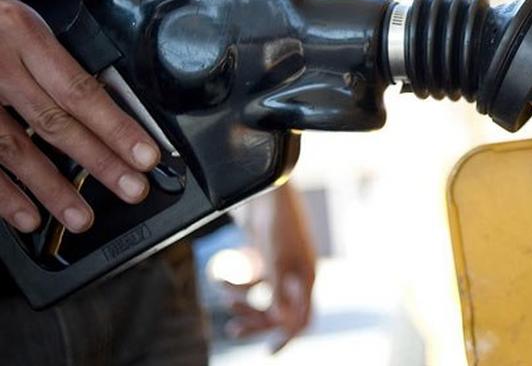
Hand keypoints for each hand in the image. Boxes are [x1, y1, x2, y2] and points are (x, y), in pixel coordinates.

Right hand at [0, 0, 159, 232]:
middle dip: (99, 161)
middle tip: (133, 190)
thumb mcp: (19, 19)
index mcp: (24, 34)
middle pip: (55, 122)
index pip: (80, 90)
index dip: (115, 127)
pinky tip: (26, 216)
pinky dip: (3, 193)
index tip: (146, 155)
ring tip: (81, 218)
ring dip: (50, 188)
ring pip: (13, 147)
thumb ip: (52, 58)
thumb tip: (102, 105)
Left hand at [226, 184, 316, 351]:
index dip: (287, 336)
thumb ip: (278, 292)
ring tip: (225, 298)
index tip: (269, 351)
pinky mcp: (266, 256)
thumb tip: (281, 322)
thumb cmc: (277, 219)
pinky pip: (253, 281)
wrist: (266, 186)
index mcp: (305, 277)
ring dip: (244, 301)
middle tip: (233, 329)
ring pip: (264, 298)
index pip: (302, 317)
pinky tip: (222, 276)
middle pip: (279, 311)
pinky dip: (237, 282)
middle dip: (256, 321)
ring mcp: (281, 265)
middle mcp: (295, 274)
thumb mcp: (275, 259)